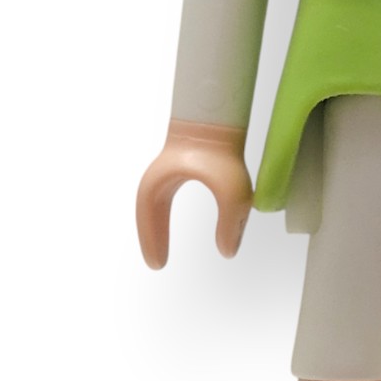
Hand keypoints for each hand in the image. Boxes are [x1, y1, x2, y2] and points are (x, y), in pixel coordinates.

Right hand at [136, 119, 252, 265]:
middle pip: (148, 213)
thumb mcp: (232, 192)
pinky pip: (168, 194)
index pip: (149, 218)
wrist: (219, 114)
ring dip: (158, 226)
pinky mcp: (182, 163)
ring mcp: (169, 168)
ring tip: (164, 248)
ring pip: (157, 204)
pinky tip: (178, 221)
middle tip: (158, 264)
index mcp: (160, 185)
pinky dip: (167, 213)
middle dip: (151, 237)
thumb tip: (228, 251)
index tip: (158, 265)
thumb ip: (231, 223)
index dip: (151, 242)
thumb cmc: (221, 151)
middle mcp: (159, 177)